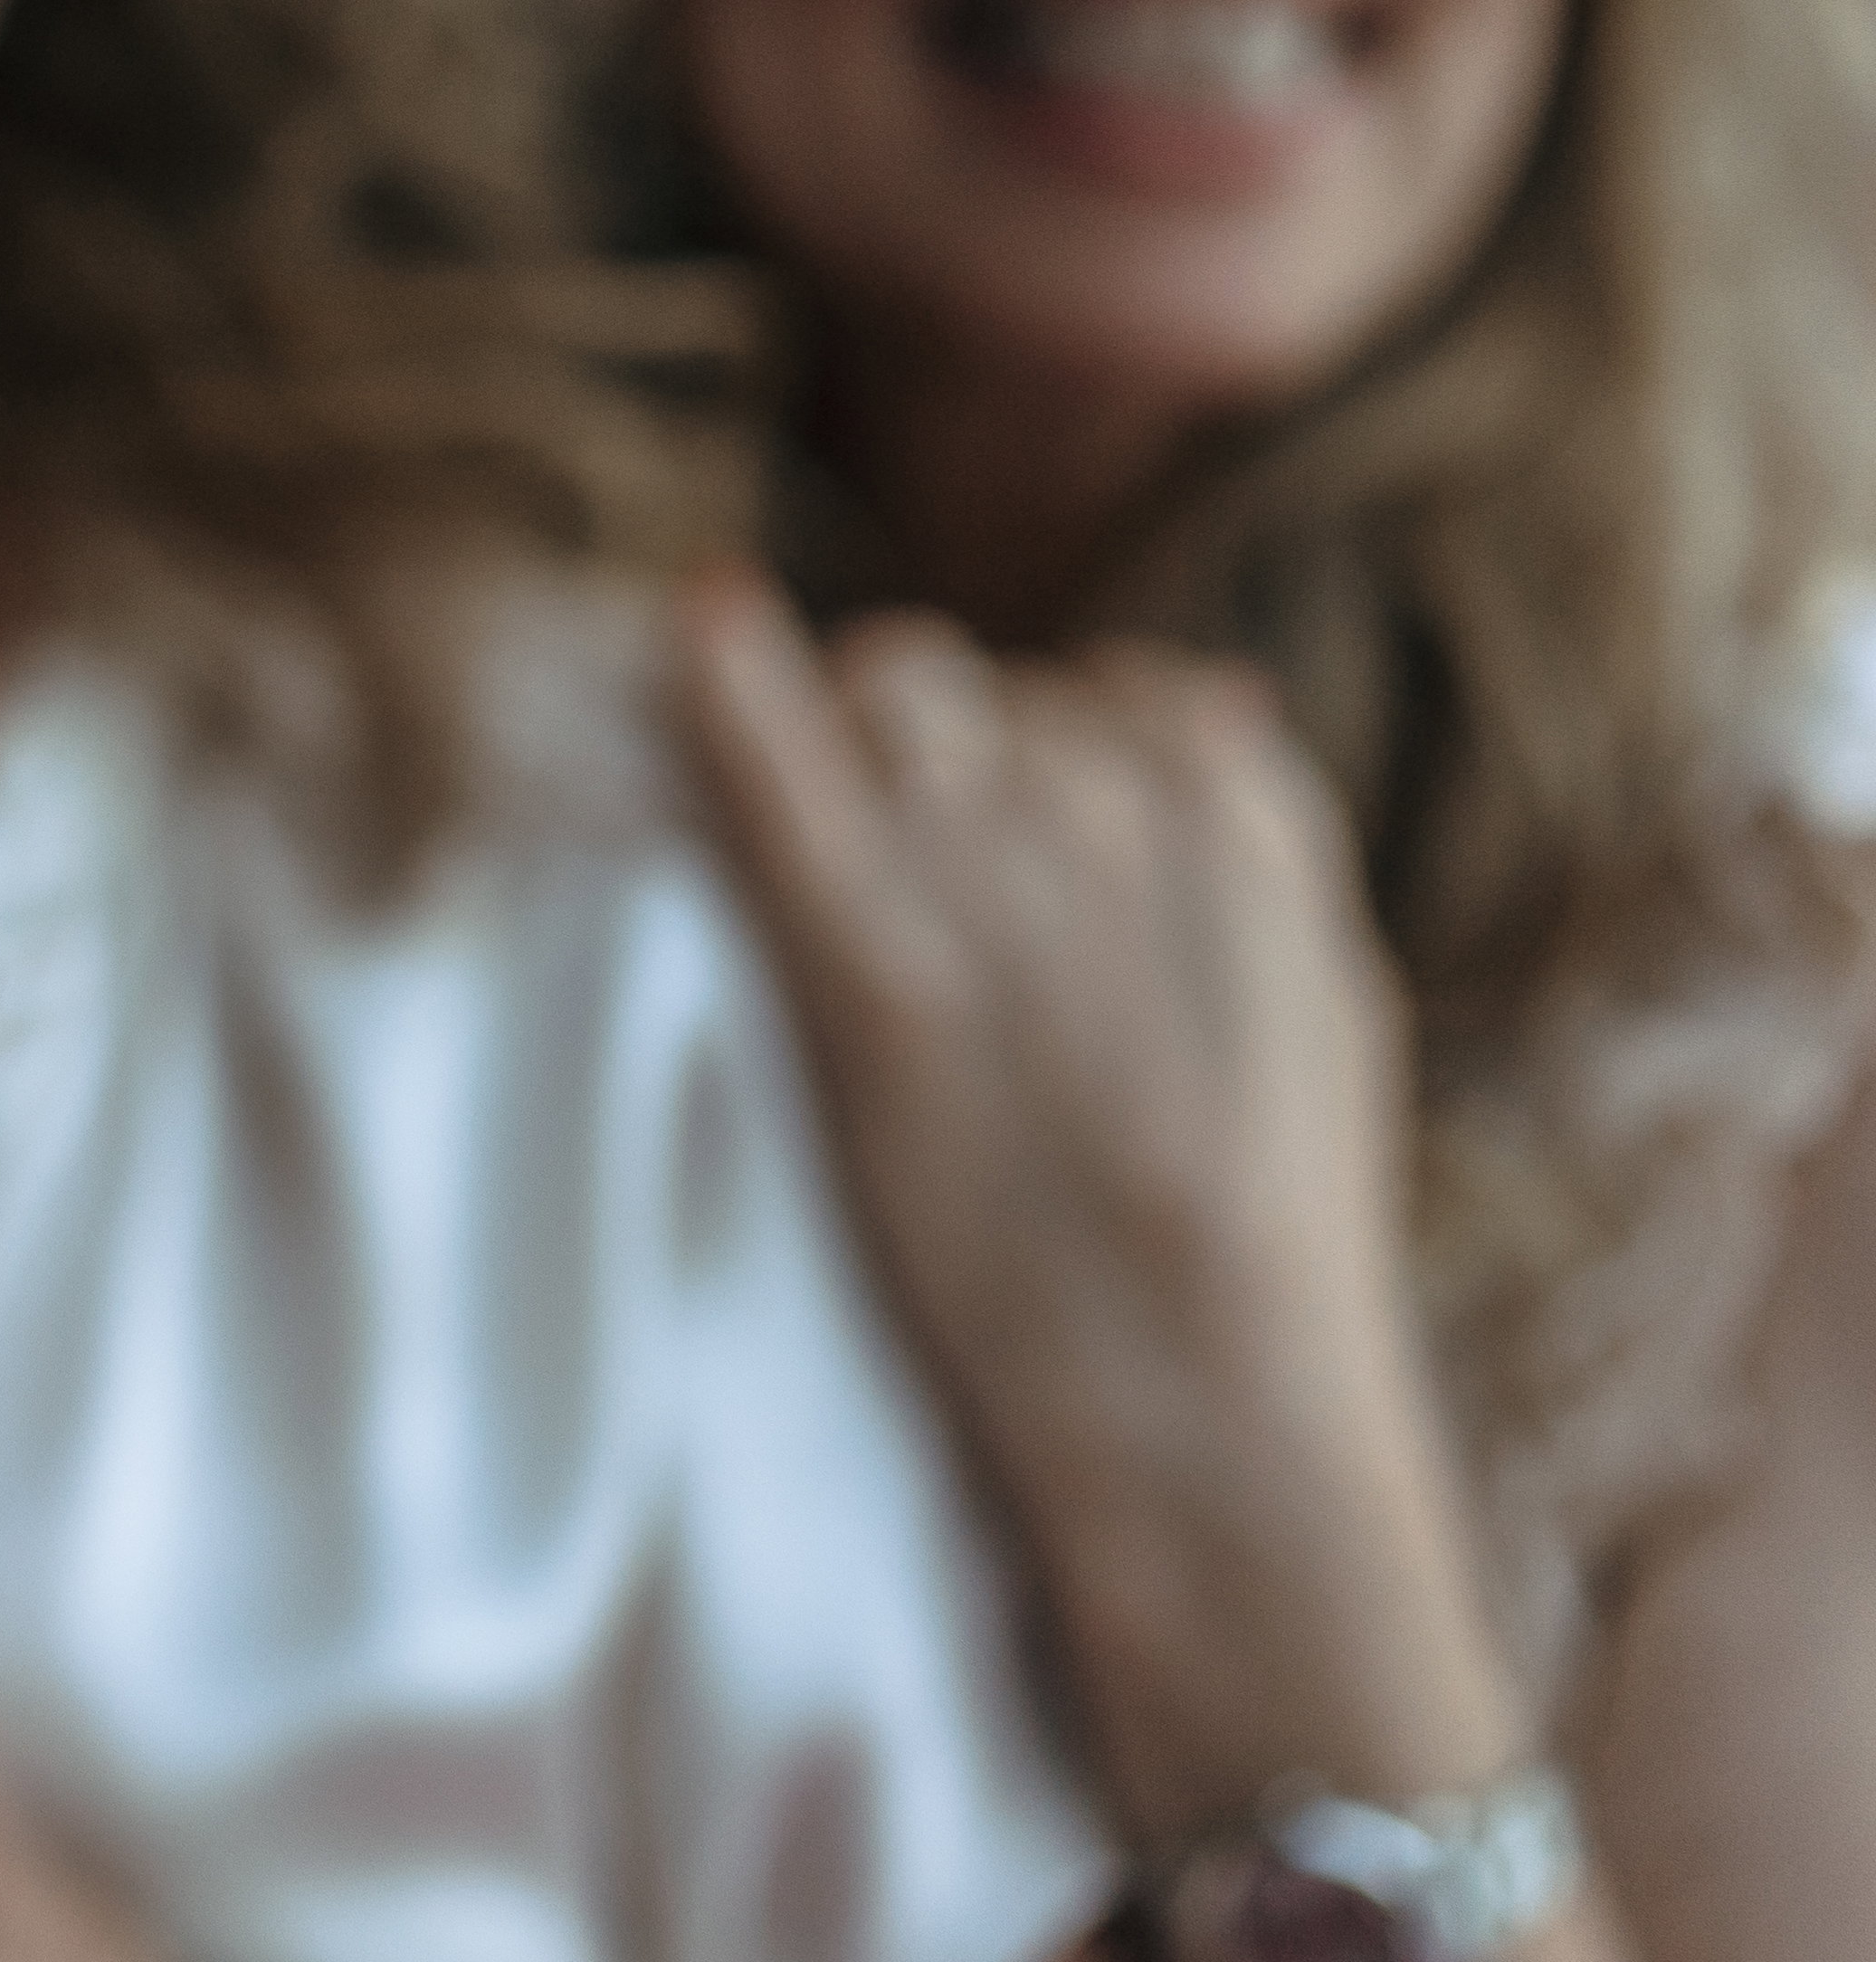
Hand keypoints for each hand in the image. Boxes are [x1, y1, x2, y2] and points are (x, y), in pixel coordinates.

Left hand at [671, 568, 1536, 1853]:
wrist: (1210, 1401)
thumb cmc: (1272, 1247)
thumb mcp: (1327, 1015)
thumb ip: (1259, 849)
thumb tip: (1213, 693)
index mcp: (1238, 819)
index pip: (1112, 693)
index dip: (1052, 764)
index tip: (1019, 843)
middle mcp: (1106, 801)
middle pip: (981, 693)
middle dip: (945, 756)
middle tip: (922, 884)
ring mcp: (977, 861)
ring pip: (888, 693)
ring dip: (860, 745)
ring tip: (851, 858)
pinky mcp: (862, 947)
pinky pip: (768, 749)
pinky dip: (724, 673)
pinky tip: (698, 623)